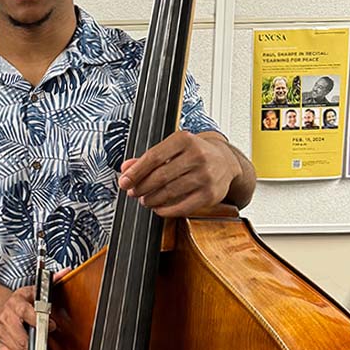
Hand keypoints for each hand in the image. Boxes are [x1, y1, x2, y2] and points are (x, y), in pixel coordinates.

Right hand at [0, 269, 68, 349]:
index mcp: (16, 303)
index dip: (39, 320)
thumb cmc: (20, 300)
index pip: (27, 312)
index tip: (53, 327)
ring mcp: (2, 334)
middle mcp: (7, 319)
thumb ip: (51, 282)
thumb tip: (66, 272)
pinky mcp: (0, 345)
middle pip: (22, 338)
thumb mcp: (34, 289)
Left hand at [118, 132, 239, 217]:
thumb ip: (148, 158)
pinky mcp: (211, 194)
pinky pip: (183, 206)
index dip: (136, 171)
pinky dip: (166, 210)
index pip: (154, 157)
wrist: (225, 161)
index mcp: (184, 139)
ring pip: (170, 192)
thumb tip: (125, 169)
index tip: (124, 181)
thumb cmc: (193, 153)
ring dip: (152, 199)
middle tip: (132, 192)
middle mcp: (197, 156)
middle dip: (141, 187)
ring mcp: (206, 176)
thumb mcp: (172, 148)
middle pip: (160, 176)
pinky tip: (158, 208)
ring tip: (144, 199)